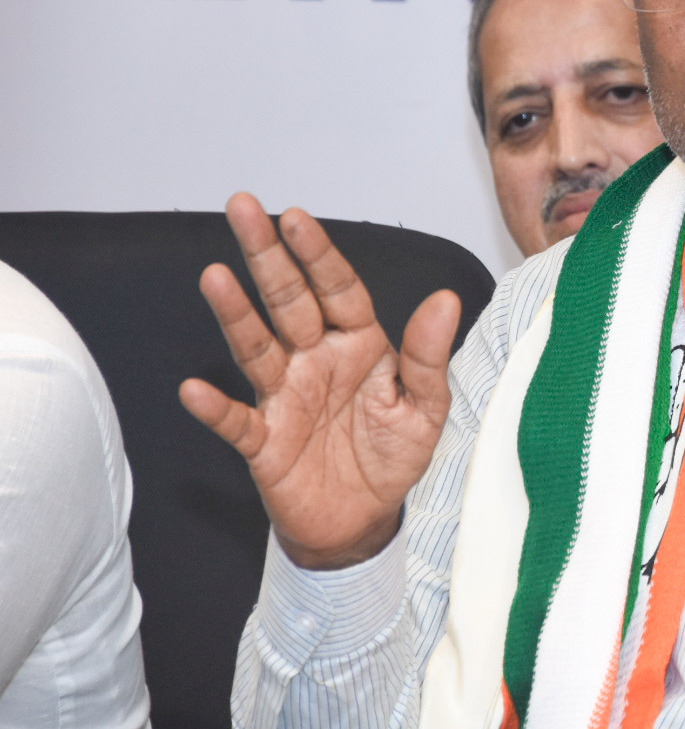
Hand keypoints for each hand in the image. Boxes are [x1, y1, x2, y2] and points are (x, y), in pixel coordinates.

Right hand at [180, 193, 460, 569]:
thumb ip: (429, 356)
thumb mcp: (426, 408)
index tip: (297, 217)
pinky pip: (237, 422)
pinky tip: (195, 389)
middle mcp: (315, 361)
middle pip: (288, 301)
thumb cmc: (392, 456)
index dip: (318, 254)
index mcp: (358, 345)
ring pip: (256, 348)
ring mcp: (285, 398)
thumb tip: (446, 298)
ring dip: (236, 314)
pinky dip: (215, 408)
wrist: (365, 521)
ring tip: (216, 276)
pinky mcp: (265, 443)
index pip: (337, 289)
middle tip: (243, 207)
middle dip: (267, 256)